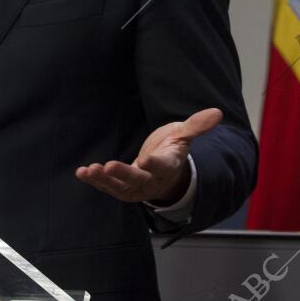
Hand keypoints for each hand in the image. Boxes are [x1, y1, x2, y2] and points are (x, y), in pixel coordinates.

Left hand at [74, 107, 221, 204]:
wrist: (165, 172)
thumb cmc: (173, 149)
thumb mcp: (184, 135)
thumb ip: (197, 125)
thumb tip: (218, 112)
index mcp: (169, 165)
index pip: (162, 166)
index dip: (154, 165)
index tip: (145, 161)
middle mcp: (152, 179)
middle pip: (137, 180)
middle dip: (122, 174)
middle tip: (107, 166)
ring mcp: (136, 187)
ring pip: (119, 187)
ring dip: (103, 180)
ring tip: (90, 170)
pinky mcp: (122, 188)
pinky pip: (108, 186)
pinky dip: (95, 180)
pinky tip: (82, 172)